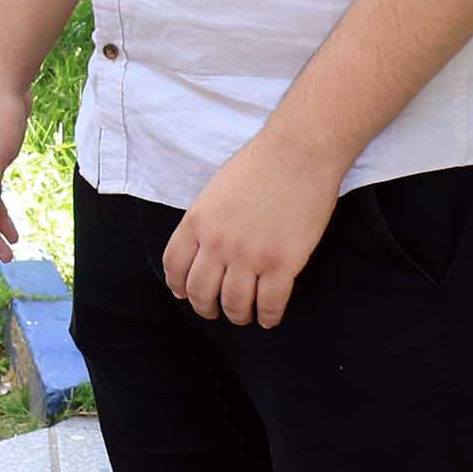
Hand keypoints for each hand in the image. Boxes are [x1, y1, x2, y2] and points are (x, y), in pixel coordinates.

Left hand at [161, 139, 339, 327]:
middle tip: (214, 310)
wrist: (297, 154)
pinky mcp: (282, 264)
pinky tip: (269, 317)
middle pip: (200, 291)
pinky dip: (268, 317)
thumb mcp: (214, 192)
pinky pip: (270, 304)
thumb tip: (201, 248)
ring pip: (234, 304)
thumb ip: (204, 222)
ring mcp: (249, 256)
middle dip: (205, 307)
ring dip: (237, 315)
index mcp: (197, 222)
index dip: (178, 286)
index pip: (174, 266)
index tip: (184, 293)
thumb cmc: (258, 167)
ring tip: (243, 315)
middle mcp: (217, 243)